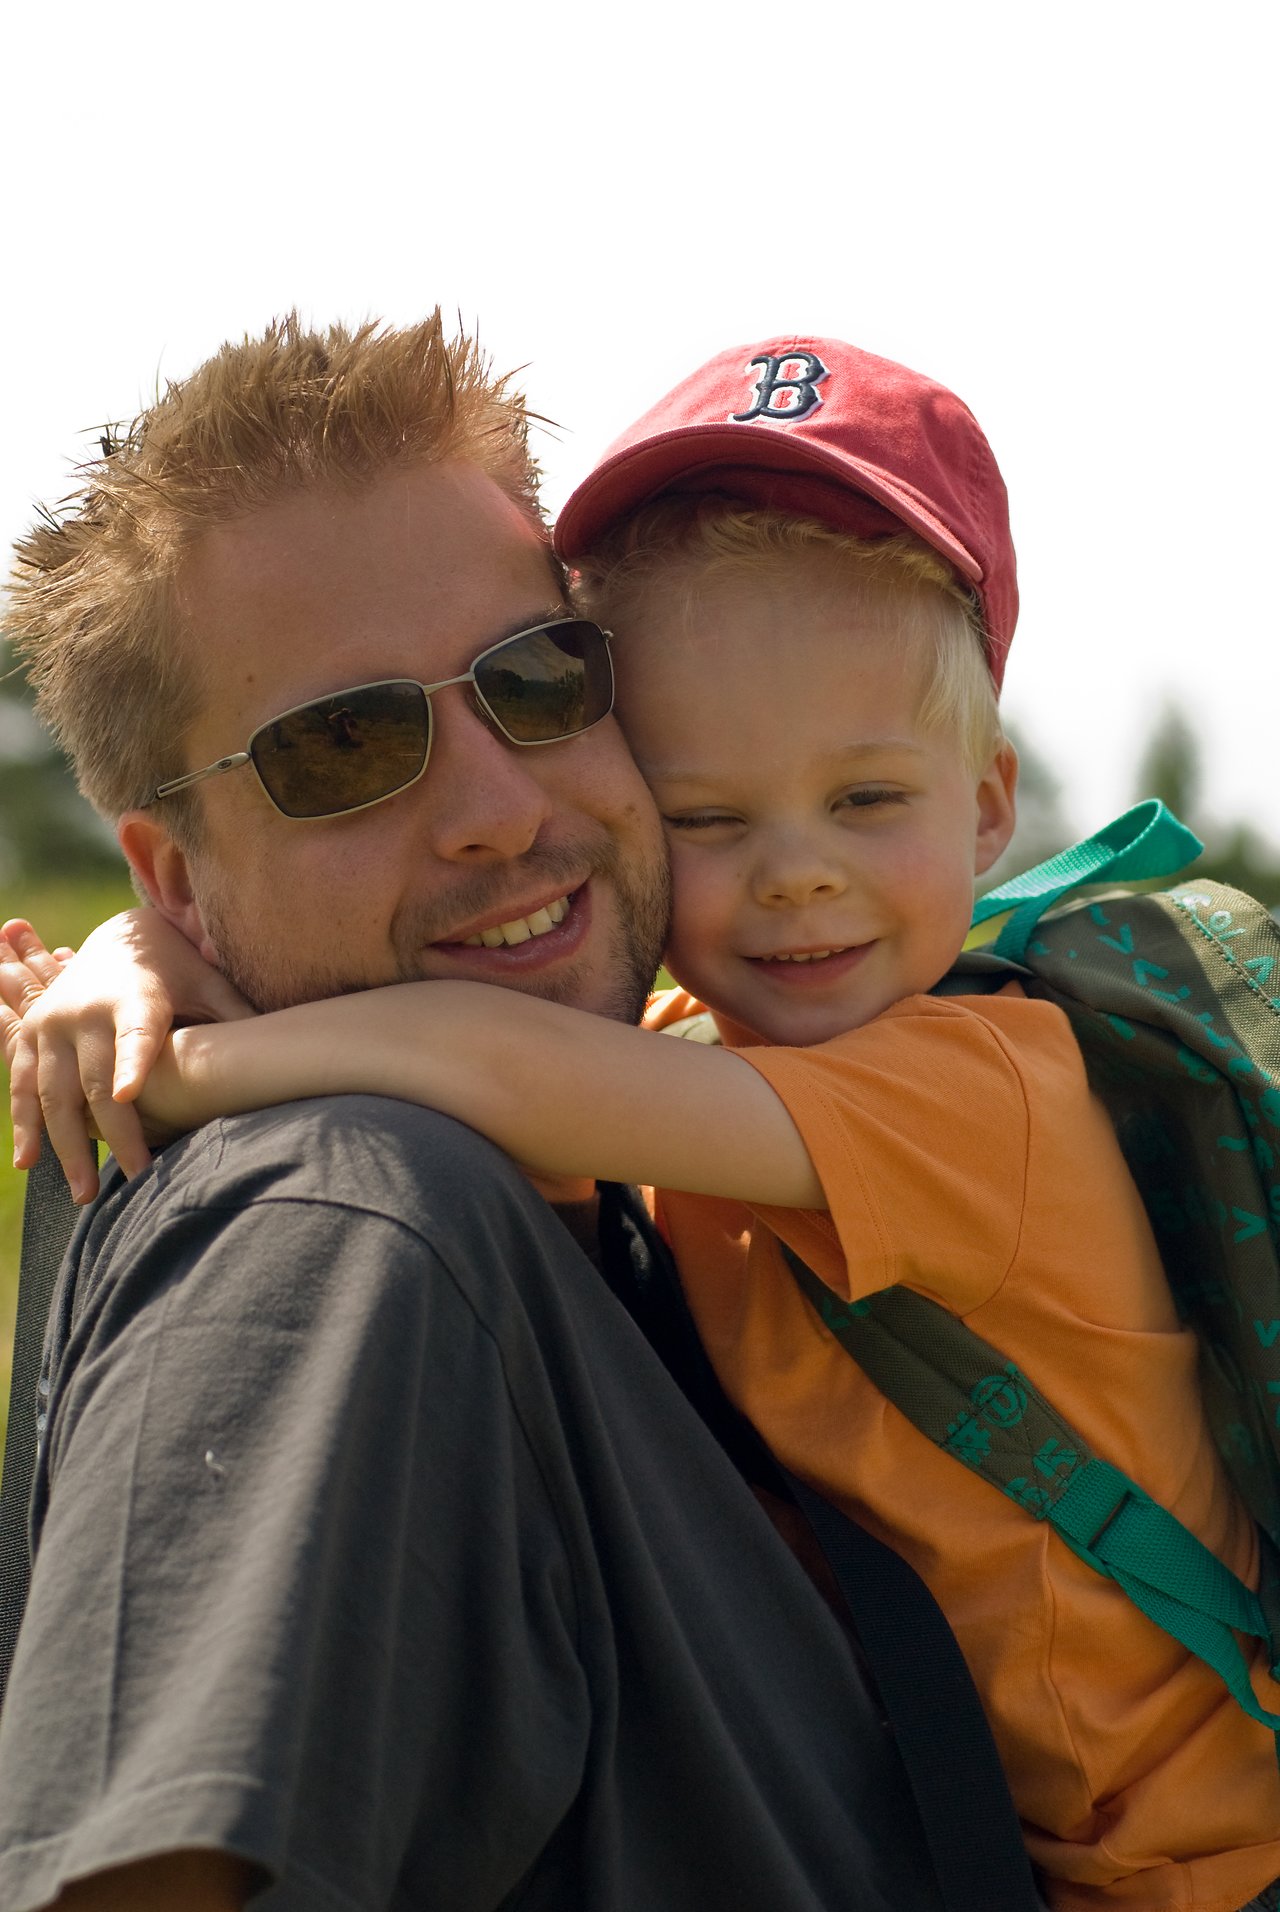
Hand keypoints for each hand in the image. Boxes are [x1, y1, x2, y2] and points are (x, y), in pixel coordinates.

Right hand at [0, 911, 254, 1202]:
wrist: (120, 938)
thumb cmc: (177, 969)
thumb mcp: (209, 983)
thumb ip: (236, 1016)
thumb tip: (291, 1049)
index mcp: (134, 996)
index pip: (137, 1034)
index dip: (132, 1062)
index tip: (128, 1096)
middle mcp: (85, 1011)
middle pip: (96, 1082)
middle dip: (115, 1135)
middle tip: (138, 1178)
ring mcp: (51, 1025)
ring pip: (55, 1093)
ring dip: (68, 1146)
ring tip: (86, 1193)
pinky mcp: (31, 1036)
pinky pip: (21, 1086)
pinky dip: (25, 1125)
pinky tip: (30, 1164)